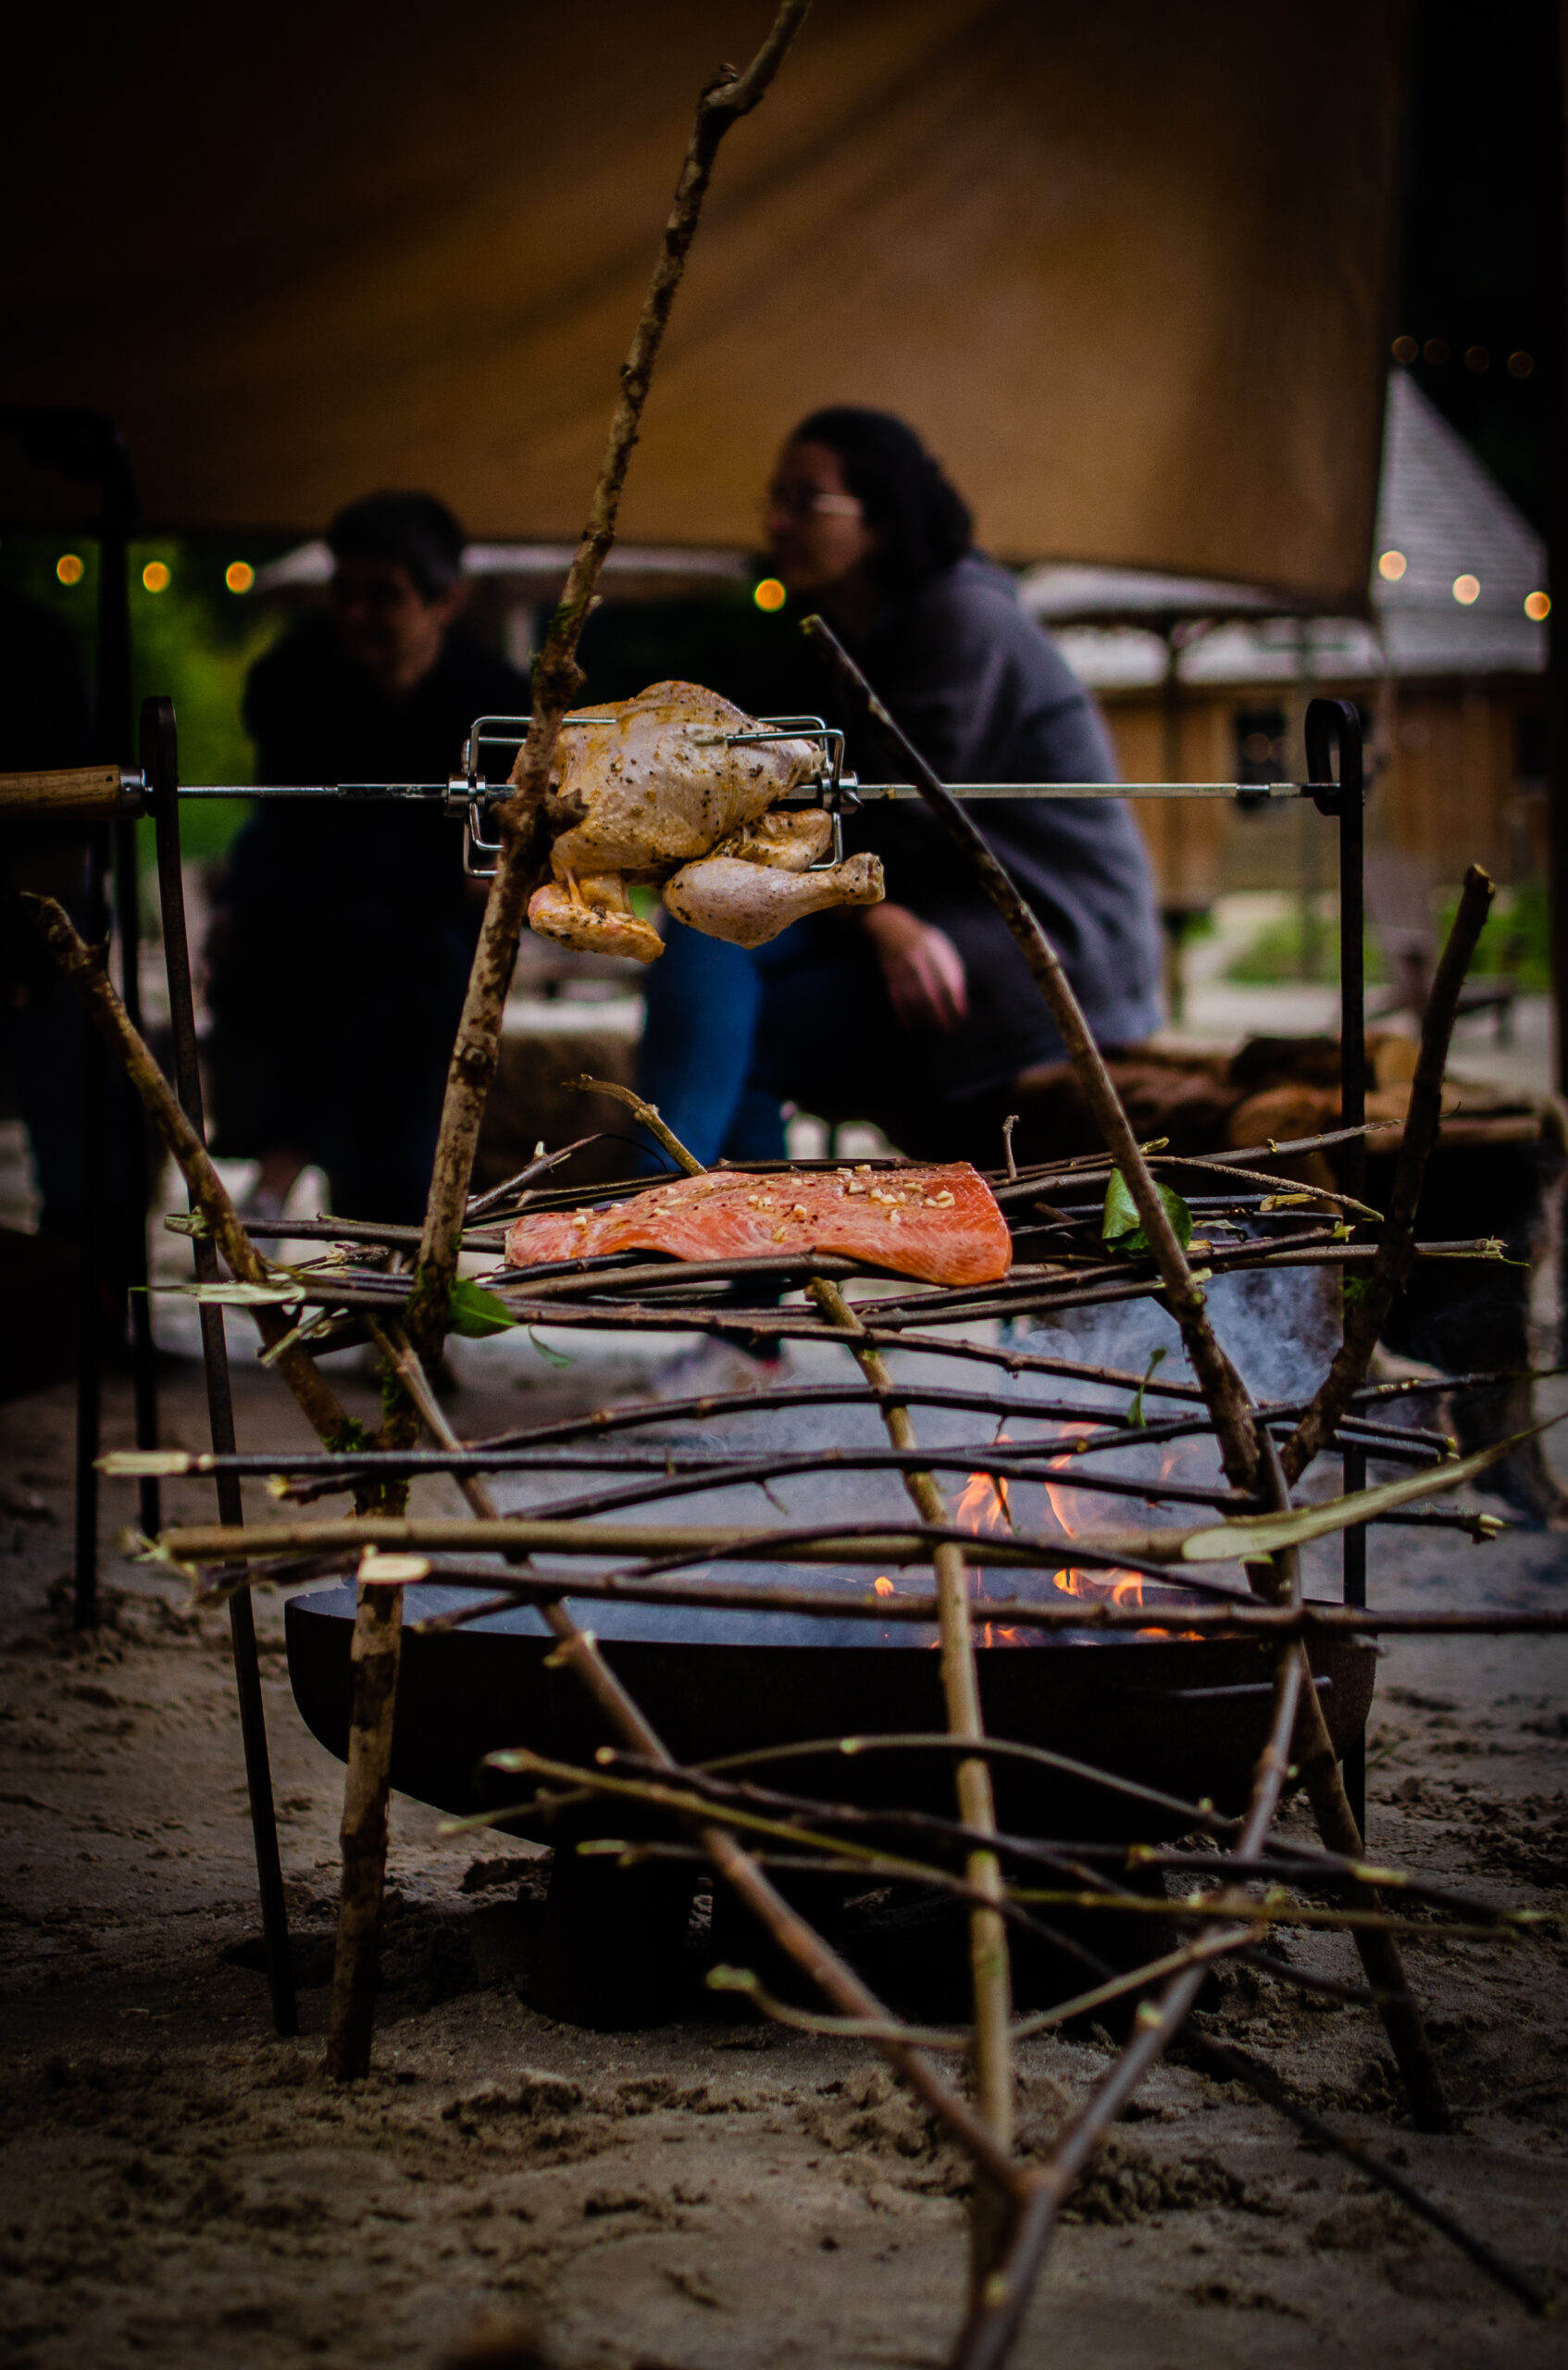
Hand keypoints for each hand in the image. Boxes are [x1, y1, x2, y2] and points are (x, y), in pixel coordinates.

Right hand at [863, 902, 967, 1033]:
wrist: (890, 927)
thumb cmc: (923, 941)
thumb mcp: (941, 946)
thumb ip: (951, 968)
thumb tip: (959, 999)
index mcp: (935, 951)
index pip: (949, 979)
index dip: (956, 1000)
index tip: (962, 1016)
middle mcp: (918, 959)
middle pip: (931, 992)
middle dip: (941, 1014)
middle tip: (948, 1030)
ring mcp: (902, 967)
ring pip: (914, 998)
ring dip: (925, 1017)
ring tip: (934, 1029)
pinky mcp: (889, 975)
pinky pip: (897, 998)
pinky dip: (904, 1015)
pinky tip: (913, 1026)